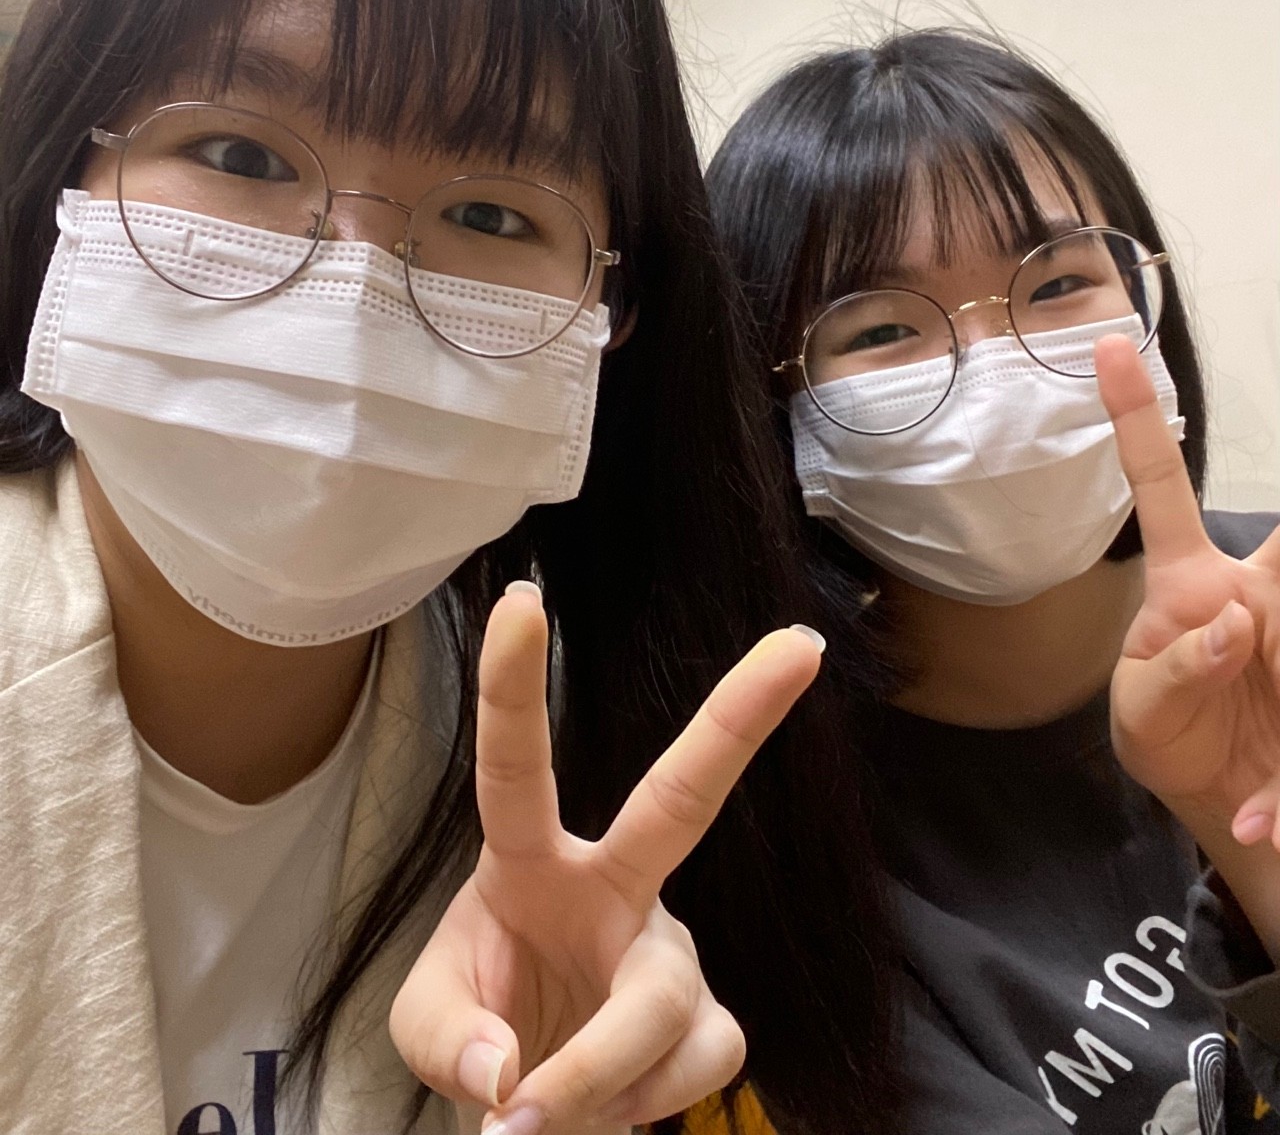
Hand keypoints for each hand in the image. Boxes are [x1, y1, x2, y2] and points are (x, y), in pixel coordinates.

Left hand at [389, 582, 823, 1134]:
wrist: (536, 1094)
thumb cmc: (482, 1020)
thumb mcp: (429, 1025)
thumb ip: (444, 1040)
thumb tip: (508, 1077)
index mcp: (531, 863)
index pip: (517, 767)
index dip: (514, 687)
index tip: (520, 599)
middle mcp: (619, 886)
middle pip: (684, 797)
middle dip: (739, 717)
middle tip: (801, 645)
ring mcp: (673, 951)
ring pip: (658, 1004)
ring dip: (590, 1077)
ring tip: (535, 1119)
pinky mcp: (712, 1023)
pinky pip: (691, 1065)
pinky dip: (629, 1105)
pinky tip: (611, 1105)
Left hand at [1097, 334, 1279, 846]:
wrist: (1219, 800)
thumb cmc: (1167, 730)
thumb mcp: (1147, 709)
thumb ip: (1180, 666)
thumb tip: (1233, 619)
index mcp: (1191, 583)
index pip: (1160, 488)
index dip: (1134, 420)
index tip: (1105, 345)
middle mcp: (1253, 592)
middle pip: (1274, 534)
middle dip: (1272, 554)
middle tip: (1241, 604)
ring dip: (1261, 675)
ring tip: (1242, 719)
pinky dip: (1279, 791)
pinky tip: (1259, 816)